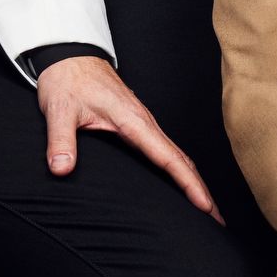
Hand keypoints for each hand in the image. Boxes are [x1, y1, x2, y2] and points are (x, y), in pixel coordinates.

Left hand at [36, 56, 216, 218]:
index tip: (205, 206)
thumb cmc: (66, 80)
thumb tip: (62, 170)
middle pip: (183, 159)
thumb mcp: (58, 110)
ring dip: (193, 180)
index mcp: (132, 120)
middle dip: (202, 190)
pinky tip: (180, 183)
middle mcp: (145, 122)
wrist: (68, 56)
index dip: (189, 184)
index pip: (169, 157)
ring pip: (177, 155)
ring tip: (206, 209)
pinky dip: (179, 169)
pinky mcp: (137, 124)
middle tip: (218, 221)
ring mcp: (143, 123)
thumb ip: (60, 141)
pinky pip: (166, 150)